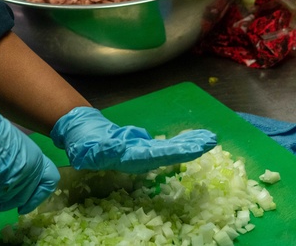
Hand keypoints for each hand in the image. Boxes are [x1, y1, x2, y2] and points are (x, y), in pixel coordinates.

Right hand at [0, 103, 59, 213]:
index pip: (50, 180)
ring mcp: (20, 176)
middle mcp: (32, 169)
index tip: (25, 206)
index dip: (39, 196)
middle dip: (6, 204)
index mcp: (36, 157)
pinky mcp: (5, 180)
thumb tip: (2, 177)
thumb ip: (15, 162)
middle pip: (22, 197)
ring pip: (4, 200)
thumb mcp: (13, 146)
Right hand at [50, 106, 216, 173]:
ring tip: (210, 138)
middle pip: (169, 154)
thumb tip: (113, 148)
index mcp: (128, 158)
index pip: (155, 155)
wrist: (84, 142)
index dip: (175, 152)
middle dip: (190, 148)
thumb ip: (100, 149)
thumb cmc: (84, 145)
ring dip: (191, 144)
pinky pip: (169, 144)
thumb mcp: (88, 148)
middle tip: (210, 141)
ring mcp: (146, 153)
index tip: (193, 150)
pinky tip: (198, 137)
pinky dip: (184, 140)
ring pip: (172, 149)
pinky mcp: (147, 146)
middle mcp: (141, 159)